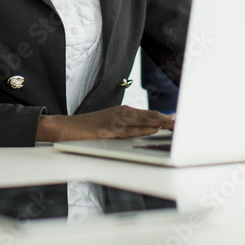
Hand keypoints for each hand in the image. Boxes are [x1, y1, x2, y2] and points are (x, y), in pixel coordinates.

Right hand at [36, 105, 173, 141]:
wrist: (63, 127)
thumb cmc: (86, 128)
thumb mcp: (108, 124)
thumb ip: (126, 126)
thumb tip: (148, 129)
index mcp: (121, 112)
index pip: (147, 114)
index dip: (163, 117)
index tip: (177, 120)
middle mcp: (119, 114)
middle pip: (147, 115)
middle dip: (165, 119)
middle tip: (181, 122)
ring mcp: (112, 122)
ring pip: (141, 121)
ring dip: (158, 122)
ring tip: (173, 124)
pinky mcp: (106, 131)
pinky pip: (127, 130)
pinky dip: (142, 129)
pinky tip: (152, 129)